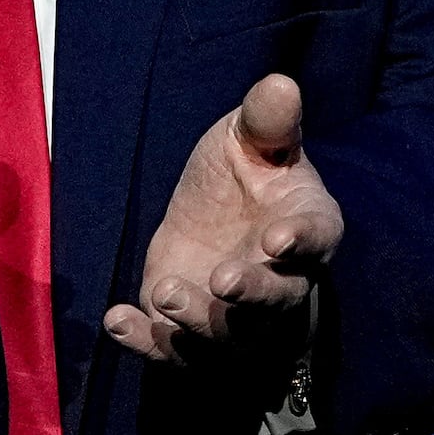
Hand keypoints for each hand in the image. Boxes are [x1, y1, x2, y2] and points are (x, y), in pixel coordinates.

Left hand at [103, 75, 342, 365]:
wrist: (216, 210)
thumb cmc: (246, 168)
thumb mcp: (251, 135)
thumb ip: (267, 120)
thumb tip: (281, 82)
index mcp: (308, 225)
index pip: (315, 238)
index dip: (300, 241)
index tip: (277, 236)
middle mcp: (282, 282)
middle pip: (275, 302)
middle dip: (251, 295)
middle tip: (223, 280)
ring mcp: (237, 317)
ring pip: (227, 337)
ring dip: (197, 323)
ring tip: (165, 293)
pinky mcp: (190, 332)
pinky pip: (174, 352)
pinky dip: (146, 342)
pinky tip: (118, 320)